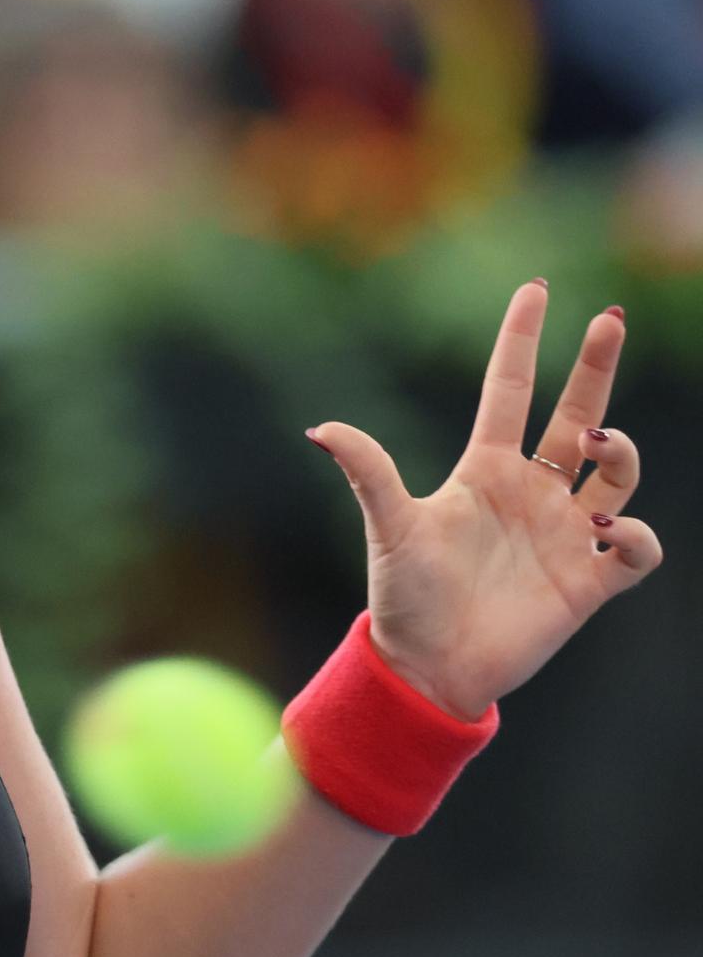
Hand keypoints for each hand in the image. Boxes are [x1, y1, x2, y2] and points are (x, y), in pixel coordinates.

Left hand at [309, 281, 661, 719]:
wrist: (427, 667)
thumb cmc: (403, 596)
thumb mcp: (388, 528)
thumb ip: (369, 473)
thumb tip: (319, 427)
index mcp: (484, 470)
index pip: (510, 390)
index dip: (522, 340)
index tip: (535, 288)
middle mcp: (531, 493)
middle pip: (576, 415)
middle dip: (595, 366)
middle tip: (610, 317)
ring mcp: (564, 534)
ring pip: (615, 473)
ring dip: (619, 452)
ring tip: (601, 442)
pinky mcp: (589, 581)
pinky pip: (635, 548)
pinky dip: (636, 534)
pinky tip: (611, 530)